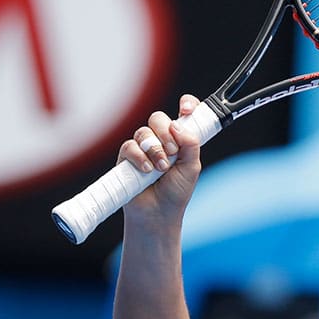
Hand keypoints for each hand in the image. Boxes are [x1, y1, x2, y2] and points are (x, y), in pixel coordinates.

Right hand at [118, 93, 203, 220]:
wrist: (158, 213)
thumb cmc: (176, 192)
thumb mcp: (192, 167)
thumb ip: (190, 144)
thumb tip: (177, 125)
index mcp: (179, 139)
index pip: (184, 113)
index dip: (186, 105)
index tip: (186, 110)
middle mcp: (161, 140)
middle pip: (158, 118)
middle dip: (165, 132)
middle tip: (173, 152)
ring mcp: (143, 147)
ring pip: (144, 132)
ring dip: (154, 149)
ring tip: (161, 168)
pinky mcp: (127, 157)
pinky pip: (130, 146)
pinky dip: (139, 157)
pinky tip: (146, 170)